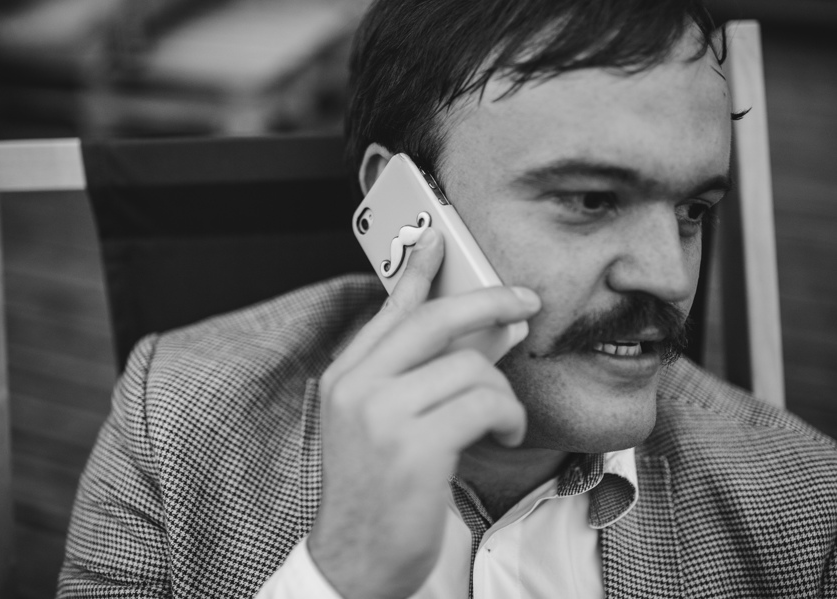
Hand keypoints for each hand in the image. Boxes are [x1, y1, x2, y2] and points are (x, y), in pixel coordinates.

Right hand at [307, 228, 540, 598]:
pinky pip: (484, 403)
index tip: (437, 236)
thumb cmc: (375, 494)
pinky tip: (501, 437)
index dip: (417, 270)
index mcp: (345, 379)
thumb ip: (411, 378)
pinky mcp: (413, 447)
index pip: (388, 311)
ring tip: (502, 420)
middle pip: (433, 321)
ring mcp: (381, 416)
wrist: (354, 562)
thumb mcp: (377, 428)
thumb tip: (472, 338)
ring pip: (469, 367)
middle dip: (488, 302)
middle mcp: (357, 389)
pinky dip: (507, 417)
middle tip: (524, 302)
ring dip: (502, 392)